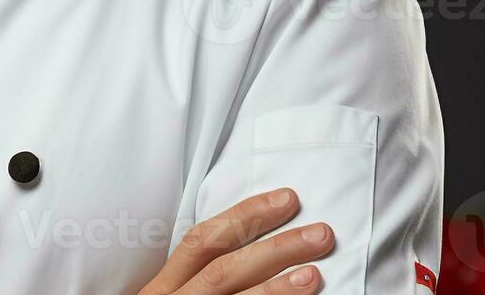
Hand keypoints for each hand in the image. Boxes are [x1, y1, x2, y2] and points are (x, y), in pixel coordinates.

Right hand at [137, 188, 333, 294]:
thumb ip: (202, 277)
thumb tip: (263, 247)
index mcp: (164, 288)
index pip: (203, 240)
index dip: (246, 215)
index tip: (288, 199)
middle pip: (224, 270)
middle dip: (275, 248)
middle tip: (320, 234)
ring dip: (277, 290)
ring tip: (314, 276)